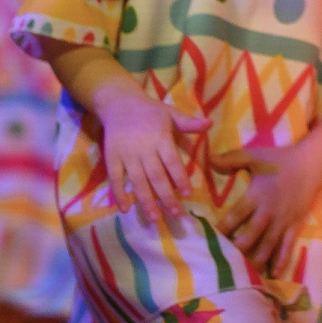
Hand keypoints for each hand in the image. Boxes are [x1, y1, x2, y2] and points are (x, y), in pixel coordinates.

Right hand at [97, 82, 212, 227]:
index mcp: (160, 138)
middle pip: (156, 176)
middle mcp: (143, 149)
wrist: (120, 104)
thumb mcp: (170, 113)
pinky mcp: (112, 159)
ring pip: (137, 181)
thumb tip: (210, 123)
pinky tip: (124, 209)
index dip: (180, 178)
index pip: (172, 162)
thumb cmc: (150, 112)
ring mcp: (126, 155)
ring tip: (155, 218)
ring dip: (146, 201)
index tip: (188, 194)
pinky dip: (119, 194)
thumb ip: (188, 123)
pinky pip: (115, 179)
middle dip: (166, 197)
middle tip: (176, 214)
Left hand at [210, 140, 321, 274]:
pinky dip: (280, 261)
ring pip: (267, 246)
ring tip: (243, 276)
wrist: (311, 164)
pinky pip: (287, 246)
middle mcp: (268, 212)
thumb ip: (231, 159)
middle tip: (222, 263)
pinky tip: (272, 274)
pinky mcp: (294, 226)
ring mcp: (282, 221)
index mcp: (256, 196)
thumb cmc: (280, 160)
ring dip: (254, 261)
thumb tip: (208, 160)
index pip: (235, 216)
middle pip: (249, 237)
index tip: (208, 239)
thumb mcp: (255, 155)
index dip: (221, 229)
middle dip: (236, 251)